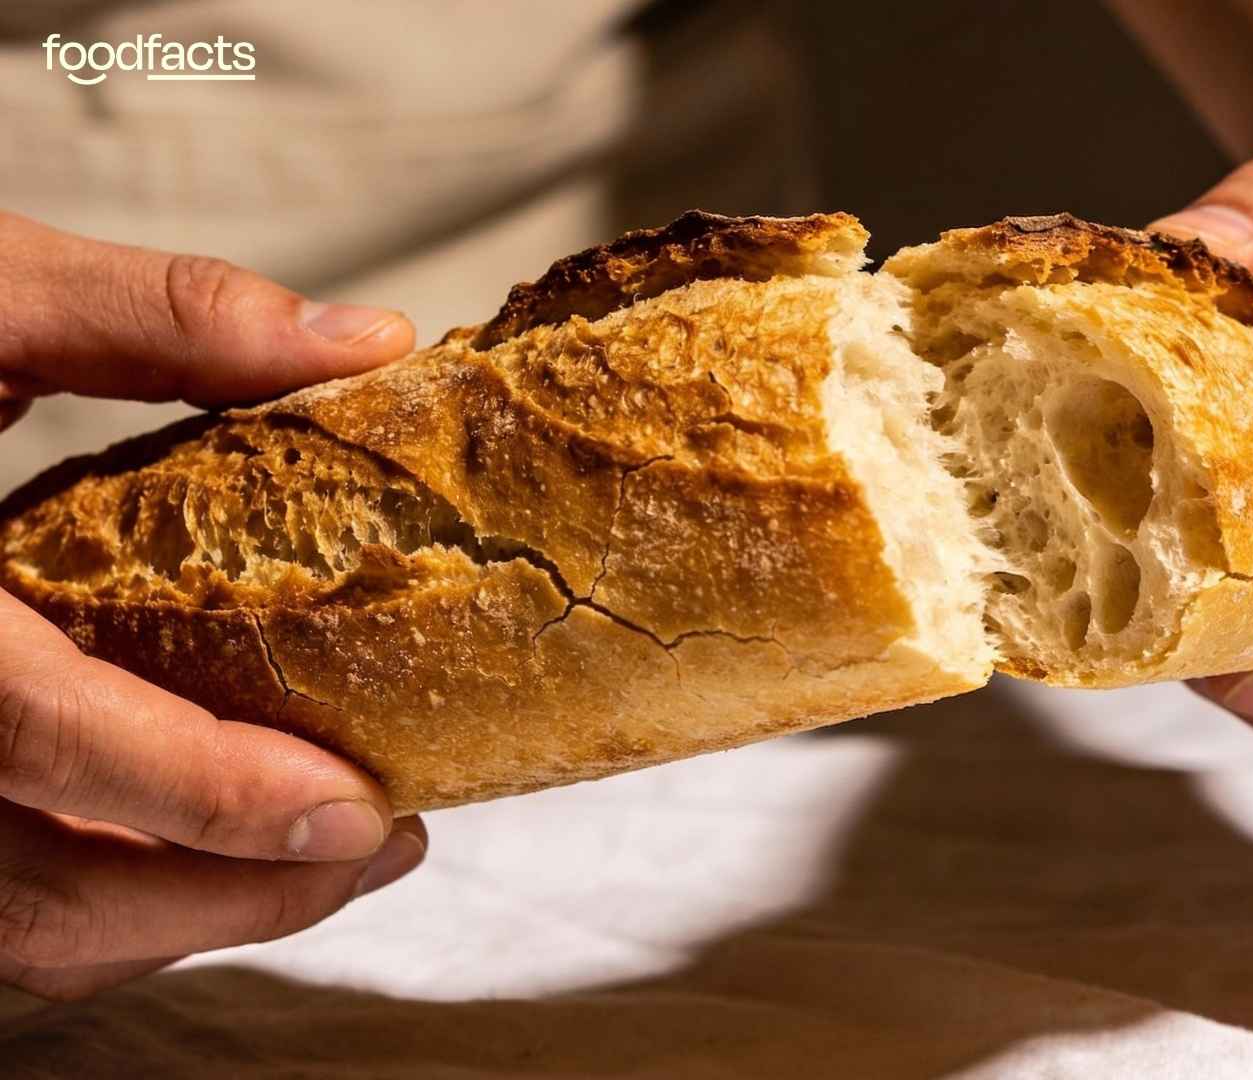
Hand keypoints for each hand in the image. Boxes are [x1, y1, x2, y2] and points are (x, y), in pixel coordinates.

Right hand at [0, 212, 423, 999]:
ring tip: (326, 863)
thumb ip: (156, 320)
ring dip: (173, 917)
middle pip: (33, 888)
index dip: (201, 792)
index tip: (355, 812)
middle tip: (379, 843)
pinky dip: (95, 906)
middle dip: (228, 894)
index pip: (33, 731)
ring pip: (7, 933)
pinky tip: (197, 859)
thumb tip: (367, 345)